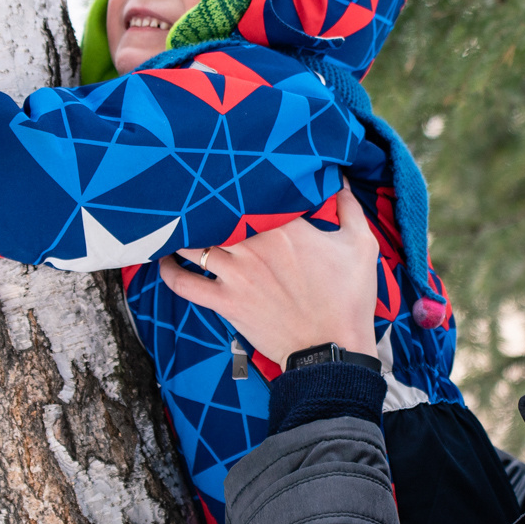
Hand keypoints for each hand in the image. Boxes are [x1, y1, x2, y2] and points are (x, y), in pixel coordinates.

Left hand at [159, 188, 380, 363]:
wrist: (331, 349)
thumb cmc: (348, 298)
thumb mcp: (360, 246)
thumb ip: (349, 208)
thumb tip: (339, 182)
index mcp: (283, 228)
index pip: (254, 193)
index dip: (244, 180)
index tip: (239, 174)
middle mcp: (251, 246)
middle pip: (215, 213)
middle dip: (206, 201)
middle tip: (199, 189)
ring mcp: (234, 275)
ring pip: (193, 244)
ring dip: (183, 232)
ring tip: (178, 221)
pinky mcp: (224, 303)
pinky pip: (184, 285)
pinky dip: (168, 273)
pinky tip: (163, 260)